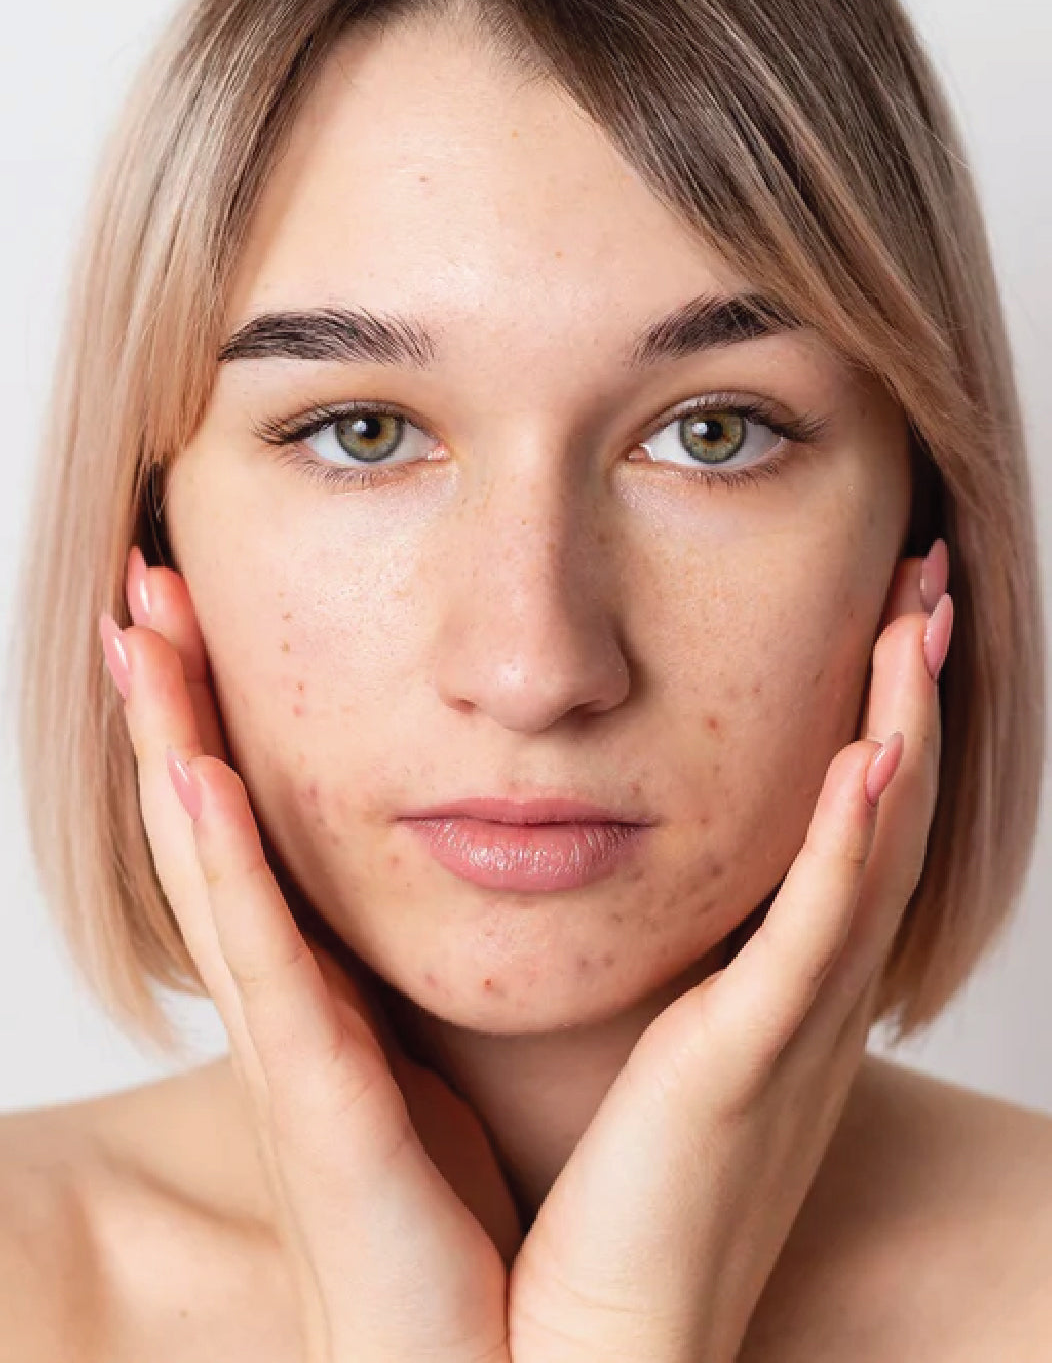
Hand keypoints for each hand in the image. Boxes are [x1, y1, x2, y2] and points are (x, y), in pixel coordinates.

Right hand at [100, 546, 520, 1362]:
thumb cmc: (499, 1224)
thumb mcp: (467, 1067)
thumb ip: (458, 980)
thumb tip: (509, 877)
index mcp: (336, 992)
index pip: (263, 823)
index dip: (219, 716)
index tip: (203, 608)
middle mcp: (296, 1008)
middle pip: (214, 820)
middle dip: (173, 697)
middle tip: (142, 579)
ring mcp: (293, 1054)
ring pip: (212, 867)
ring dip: (168, 742)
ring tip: (135, 629)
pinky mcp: (321, 1110)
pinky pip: (267, 967)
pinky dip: (221, 869)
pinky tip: (190, 775)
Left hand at [505, 546, 951, 1362]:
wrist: (590, 1343)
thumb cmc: (595, 1185)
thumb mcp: (638, 1039)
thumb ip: (645, 954)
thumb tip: (594, 857)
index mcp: (777, 984)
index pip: (845, 822)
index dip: (875, 715)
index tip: (877, 615)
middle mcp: (806, 995)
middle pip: (885, 812)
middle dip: (909, 691)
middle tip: (925, 582)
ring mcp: (790, 1028)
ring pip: (871, 852)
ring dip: (901, 731)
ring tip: (920, 621)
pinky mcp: (745, 1065)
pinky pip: (813, 939)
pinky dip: (851, 848)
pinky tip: (872, 760)